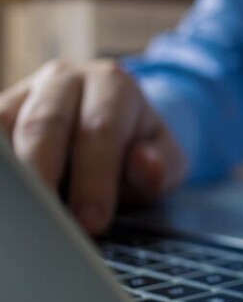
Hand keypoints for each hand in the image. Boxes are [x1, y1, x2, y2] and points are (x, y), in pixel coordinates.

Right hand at [0, 60, 185, 234]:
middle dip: (43, 175)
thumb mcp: (167, 160)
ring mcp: (26, 92)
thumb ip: (162, 166)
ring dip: (13, 171)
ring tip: (20, 212)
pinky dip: (1, 168)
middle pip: (44, 123)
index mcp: (113, 85)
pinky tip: (8, 196)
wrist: (119, 129)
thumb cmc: (140, 150)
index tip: (91, 222)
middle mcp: (66, 79)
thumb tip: (147, 164)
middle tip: (45, 222)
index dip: (94, 178)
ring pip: (5, 124)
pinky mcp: (2, 111)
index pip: (100, 130)